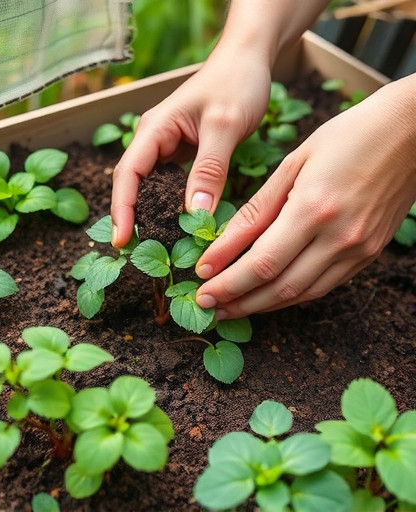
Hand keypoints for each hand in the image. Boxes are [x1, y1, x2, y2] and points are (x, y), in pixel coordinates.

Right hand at [110, 47, 271, 246]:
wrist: (248, 61)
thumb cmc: (236, 83)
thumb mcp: (225, 126)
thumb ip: (209, 169)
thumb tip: (195, 215)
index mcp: (154, 129)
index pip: (127, 174)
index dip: (122, 209)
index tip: (122, 241)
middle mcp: (154, 139)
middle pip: (132, 184)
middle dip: (131, 217)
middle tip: (136, 253)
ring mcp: (166, 147)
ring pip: (150, 187)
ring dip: (150, 215)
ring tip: (154, 246)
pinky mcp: (181, 154)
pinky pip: (169, 184)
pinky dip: (170, 205)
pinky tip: (178, 223)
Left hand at [195, 75, 415, 318]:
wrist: (412, 133)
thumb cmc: (347, 137)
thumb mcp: (292, 164)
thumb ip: (256, 210)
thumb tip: (220, 246)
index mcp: (313, 209)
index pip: (261, 262)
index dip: (228, 281)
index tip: (201, 286)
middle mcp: (338, 238)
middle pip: (278, 287)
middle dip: (238, 302)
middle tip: (207, 307)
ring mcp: (357, 250)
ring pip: (301, 295)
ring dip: (262, 306)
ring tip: (230, 307)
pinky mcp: (368, 255)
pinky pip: (323, 287)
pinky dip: (290, 296)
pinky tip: (268, 295)